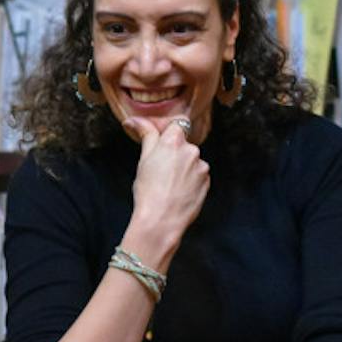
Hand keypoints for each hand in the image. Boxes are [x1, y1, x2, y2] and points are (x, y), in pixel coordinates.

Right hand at [122, 117, 208, 261]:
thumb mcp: (143, 160)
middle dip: (174, 154)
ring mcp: (202, 167)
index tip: (161, 145)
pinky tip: (178, 192)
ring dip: (183, 168)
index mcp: (174, 141)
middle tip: (160, 171)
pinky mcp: (207, 182)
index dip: (169, 134)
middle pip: (184, 144)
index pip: (176, 125)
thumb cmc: (148, 191)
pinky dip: (190, 180)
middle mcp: (192, 150)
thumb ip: (146, 135)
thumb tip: (134, 120)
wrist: (161, 220)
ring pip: (191, 161)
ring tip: (169, 185)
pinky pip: (198, 175)